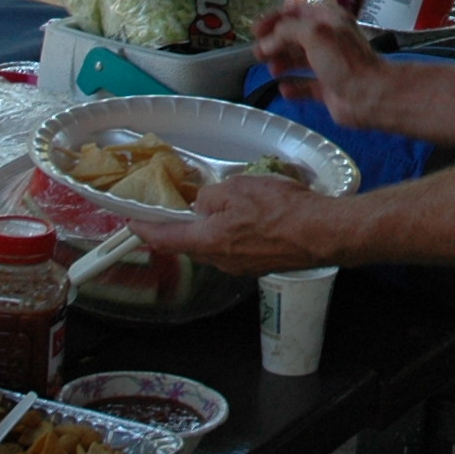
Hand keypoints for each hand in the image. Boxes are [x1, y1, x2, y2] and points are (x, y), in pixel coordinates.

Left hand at [145, 173, 329, 276]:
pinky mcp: (262, 263)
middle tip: (179, 209)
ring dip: (213, 228)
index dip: (145, 231)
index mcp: (209, 242)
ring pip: (216, 245)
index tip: (132, 225)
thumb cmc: (280, 211)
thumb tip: (203, 204)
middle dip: (183, 227)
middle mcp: (222, 260)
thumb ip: (211, 197)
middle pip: (191, 243)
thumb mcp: (237, 188)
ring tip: (223, 206)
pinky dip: (236, 232)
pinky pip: (238, 246)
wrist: (322, 233)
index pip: (165, 239)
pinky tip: (250, 216)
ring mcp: (243, 265)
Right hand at [254, 0, 387, 120]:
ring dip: (282, 63)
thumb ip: (285, 31)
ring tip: (272, 70)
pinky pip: (305, 86)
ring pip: (298, 60)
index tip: (256, 30)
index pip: (296, 11)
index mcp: (328, 20)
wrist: (369, 95)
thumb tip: (266, 43)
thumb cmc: (343, 60)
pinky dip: (293, 88)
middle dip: (274, 43)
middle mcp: (328, 39)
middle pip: (294, 36)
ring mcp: (328, 65)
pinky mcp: (328, 89)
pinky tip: (284, 89)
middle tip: (258, 53)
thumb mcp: (313, 33)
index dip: (274, 18)